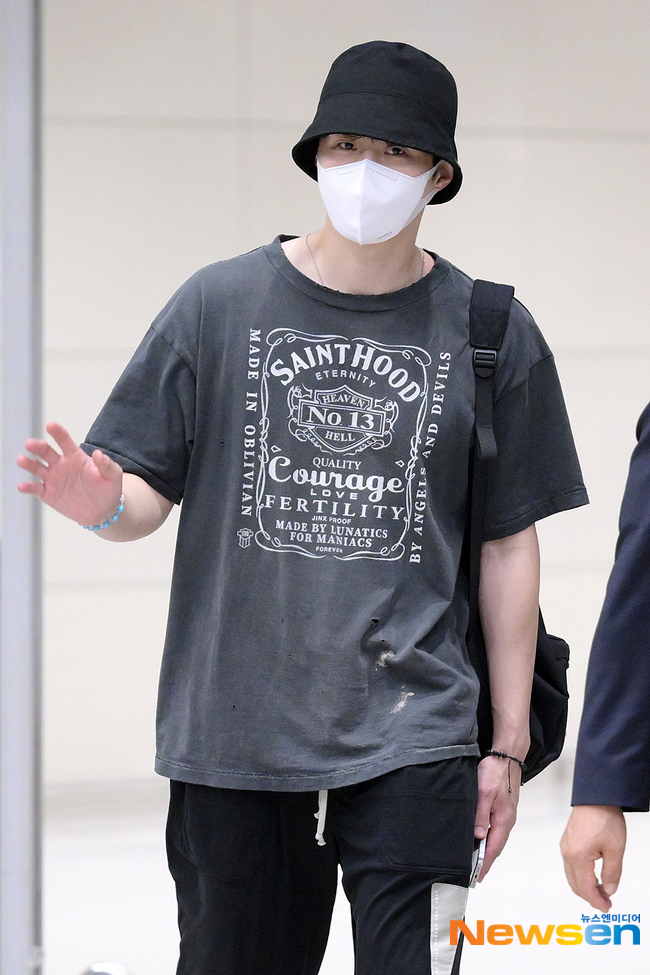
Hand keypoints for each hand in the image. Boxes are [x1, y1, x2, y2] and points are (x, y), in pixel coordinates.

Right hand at [17, 421, 122, 525]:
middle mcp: (61, 465)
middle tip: (31, 444)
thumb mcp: (112, 475)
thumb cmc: (108, 488)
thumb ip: (106, 464)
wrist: (103, 510)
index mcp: (75, 456)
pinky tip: (22, 486)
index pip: (65, 441)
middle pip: (47, 452)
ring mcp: (53, 479)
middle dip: (38, 447)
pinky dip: (28, 487)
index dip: (58, 433)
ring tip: (22, 460)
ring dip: (29, 464)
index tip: (51, 425)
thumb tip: (98, 453)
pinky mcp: (48, 494)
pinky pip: (36, 489)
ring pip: (38, 468)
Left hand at [474, 755, 521, 880]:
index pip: (494, 848)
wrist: (506, 757)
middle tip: (475, 874)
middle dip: (486, 861)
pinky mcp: (504, 809)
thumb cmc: (495, 772)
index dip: (485, 863)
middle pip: (496, 846)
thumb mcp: (484, 793)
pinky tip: (482, 840)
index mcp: (504, 819)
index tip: (477, 877)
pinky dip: (489, 839)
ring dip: (487, 851)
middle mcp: (507, 820)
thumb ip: (480, 815)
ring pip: (496, 838)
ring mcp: (507, 815)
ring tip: (476, 861)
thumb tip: (478, 837)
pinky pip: (496, 829)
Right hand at [560, 805, 625, 909]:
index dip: (596, 902)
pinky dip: (581, 876)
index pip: (585, 888)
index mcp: (578, 857)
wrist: (596, 797)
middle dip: (590, 897)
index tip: (606, 908)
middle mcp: (567, 853)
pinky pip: (571, 866)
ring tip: (602, 891)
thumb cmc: (604, 817)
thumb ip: (612, 873)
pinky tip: (593, 876)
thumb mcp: (616, 849)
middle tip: (605, 902)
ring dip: (585, 887)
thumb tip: (609, 890)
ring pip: (572, 876)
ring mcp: (565, 847)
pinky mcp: (567, 842)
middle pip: (575, 885)